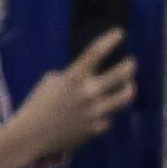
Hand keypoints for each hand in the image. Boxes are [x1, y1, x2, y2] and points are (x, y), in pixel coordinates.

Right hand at [10, 30, 135, 158]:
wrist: (33, 134)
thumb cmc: (40, 104)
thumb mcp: (51, 82)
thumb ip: (73, 77)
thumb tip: (91, 76)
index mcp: (73, 78)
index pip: (94, 54)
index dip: (109, 41)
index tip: (120, 32)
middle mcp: (88, 93)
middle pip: (119, 75)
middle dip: (129, 66)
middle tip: (132, 62)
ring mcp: (95, 111)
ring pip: (124, 97)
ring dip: (129, 89)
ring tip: (129, 85)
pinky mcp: (98, 127)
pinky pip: (107, 116)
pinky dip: (102, 113)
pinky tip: (93, 115)